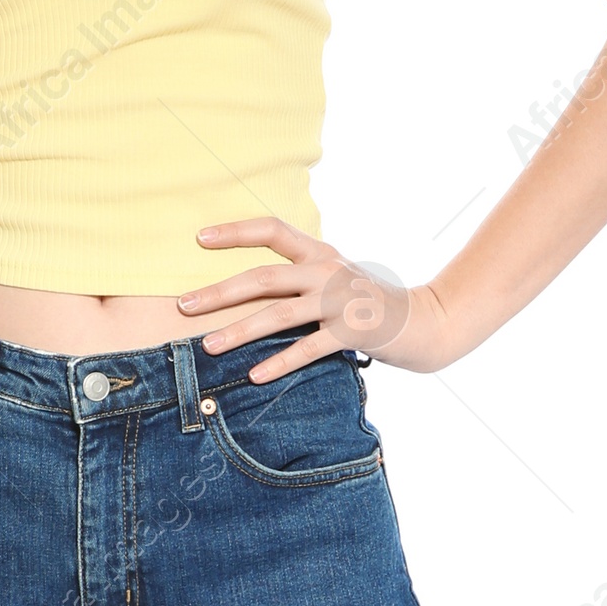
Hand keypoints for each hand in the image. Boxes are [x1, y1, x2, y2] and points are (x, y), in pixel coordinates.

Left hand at [178, 218, 456, 379]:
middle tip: (184, 306)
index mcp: (319, 252)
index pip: (272, 230)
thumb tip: (247, 285)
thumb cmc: (367, 301)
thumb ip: (298, 276)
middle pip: (264, 276)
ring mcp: (340, 301)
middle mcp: (327, 270)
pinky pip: (309, 348)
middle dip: (220, 292)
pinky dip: (281, 362)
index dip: (235, 232)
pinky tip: (255, 375)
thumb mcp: (335, 276)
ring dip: (240, 331)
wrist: (423, 321)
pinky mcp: (352, 333)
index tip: (199, 238)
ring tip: (209, 346)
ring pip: (280, 313)